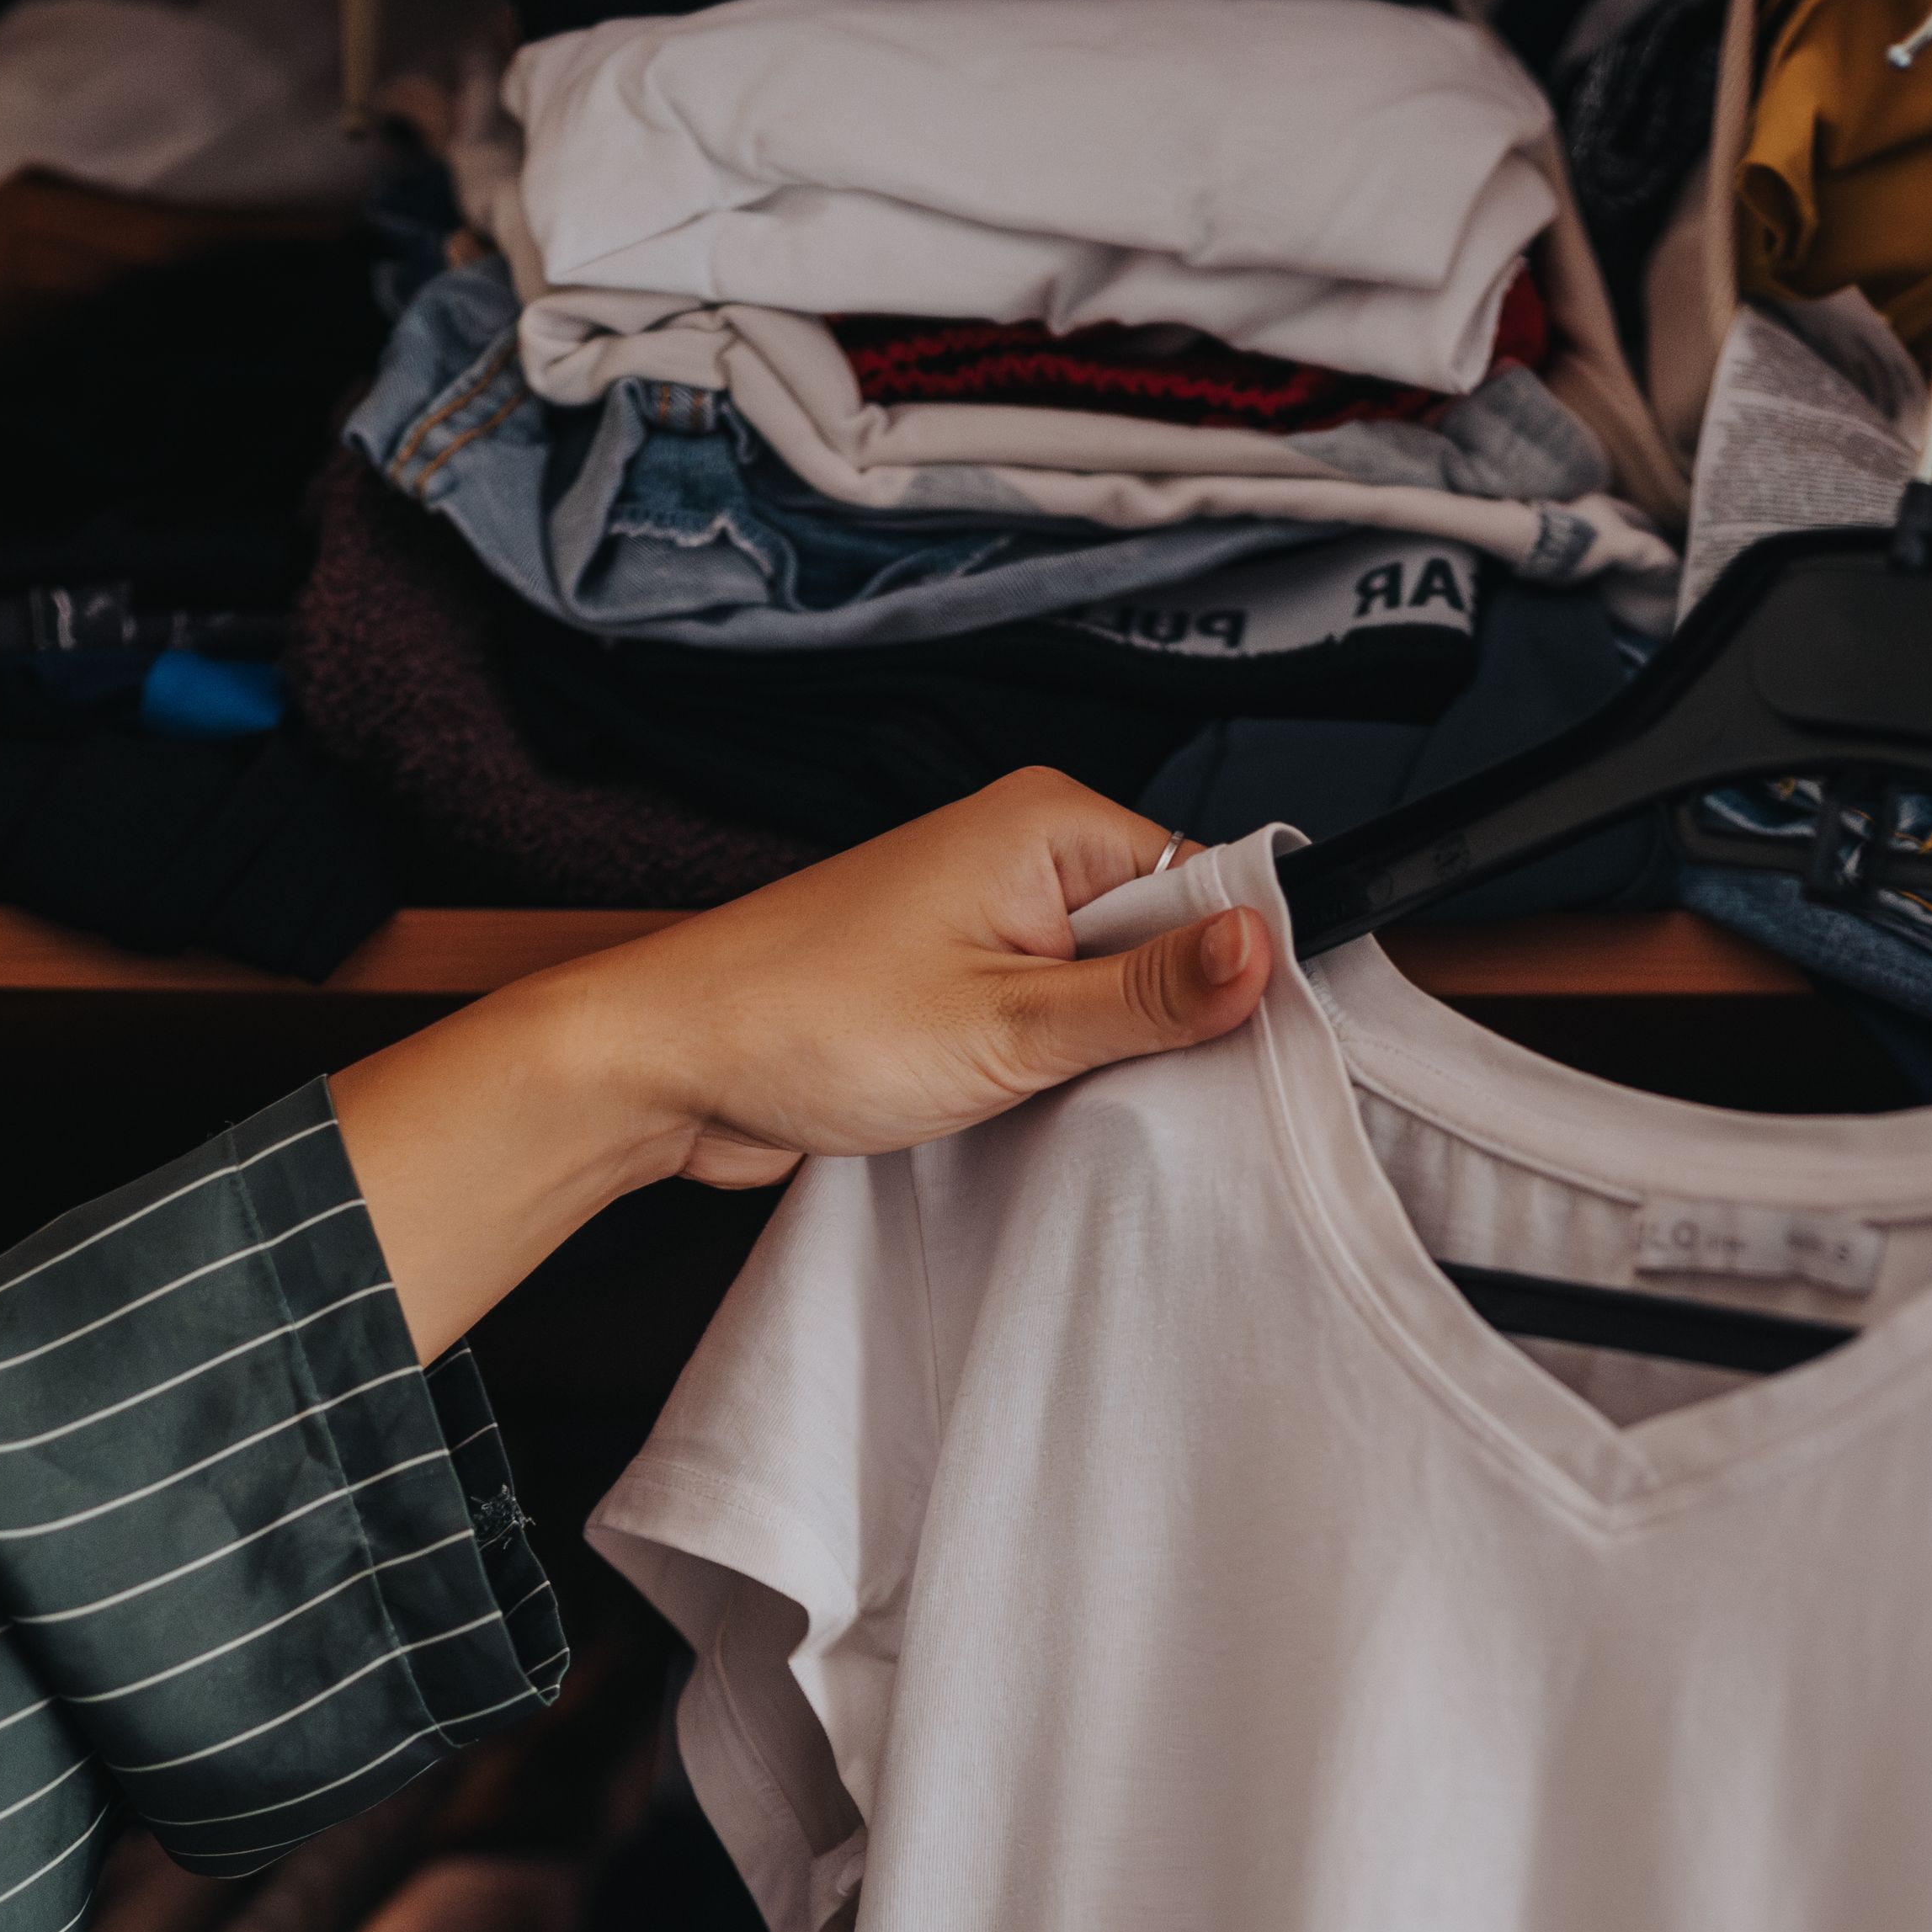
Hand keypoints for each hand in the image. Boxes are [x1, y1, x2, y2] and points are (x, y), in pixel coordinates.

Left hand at [327, 772, 1267, 1357]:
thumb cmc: (806, 1023)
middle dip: (1164, 1020)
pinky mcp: (957, 981)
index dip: (1234, 970)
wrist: (665, 1065)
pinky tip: (1034, 1107)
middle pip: (1165, 938)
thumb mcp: (1007, 1025)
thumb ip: (1144, 996)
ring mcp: (987, 918)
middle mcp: (1022, 854)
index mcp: (1049, 824)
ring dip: (1101, 1053)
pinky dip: (1053, 1067)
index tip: (1243, 1052)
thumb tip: (1265, 947)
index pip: (1210, 881)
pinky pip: (1048, 1019)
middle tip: (1140, 1088)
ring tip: (1065, 1096)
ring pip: (1106, 990)